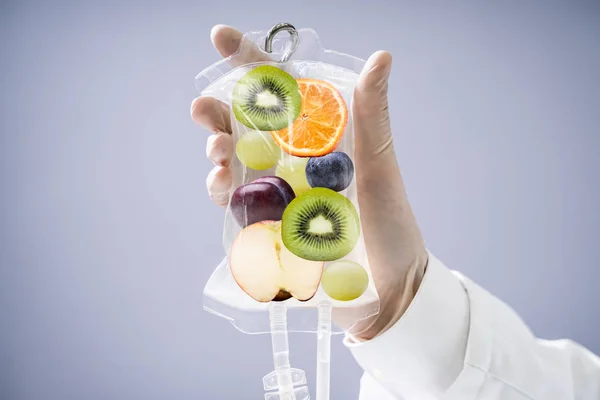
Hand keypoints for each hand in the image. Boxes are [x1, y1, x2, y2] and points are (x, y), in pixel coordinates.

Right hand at [191, 25, 428, 340]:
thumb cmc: (391, 221)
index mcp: (319, 133)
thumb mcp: (381, 165)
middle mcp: (293, 156)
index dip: (248, 60)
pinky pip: (235, 199)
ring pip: (232, 158)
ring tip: (216, 154)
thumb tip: (381, 55)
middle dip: (217, 111)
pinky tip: (221, 185)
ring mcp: (277, 188)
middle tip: (202, 110)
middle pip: (244, 122)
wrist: (387, 286)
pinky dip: (221, 189)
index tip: (219, 36)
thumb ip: (373, 113)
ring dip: (215, 150)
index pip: (280, 89)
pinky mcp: (267, 220)